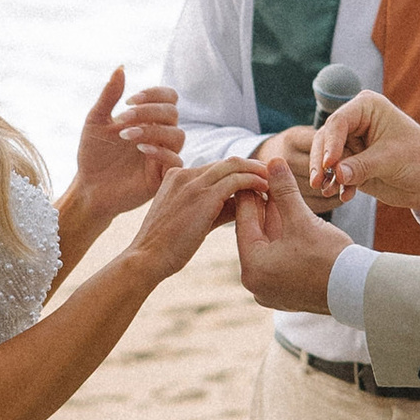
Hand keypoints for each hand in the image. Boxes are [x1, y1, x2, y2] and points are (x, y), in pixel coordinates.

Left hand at [76, 69, 176, 222]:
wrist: (88, 187)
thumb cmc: (93, 154)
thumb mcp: (96, 121)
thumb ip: (109, 95)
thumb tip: (121, 67)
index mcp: (148, 119)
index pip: (169, 98)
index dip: (154, 94)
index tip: (129, 100)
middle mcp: (160, 135)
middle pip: (173, 114)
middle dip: (149, 112)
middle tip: (123, 119)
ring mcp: (163, 155)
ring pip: (178, 135)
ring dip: (153, 131)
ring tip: (127, 136)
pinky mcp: (163, 176)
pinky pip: (176, 160)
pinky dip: (161, 151)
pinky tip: (141, 150)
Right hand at [126, 155, 260, 283]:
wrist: (146, 258)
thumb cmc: (166, 247)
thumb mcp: (189, 220)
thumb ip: (213, 208)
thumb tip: (240, 205)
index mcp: (176, 177)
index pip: (215, 168)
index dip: (238, 171)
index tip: (257, 179)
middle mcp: (184, 174)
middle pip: (227, 162)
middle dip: (252, 167)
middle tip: (272, 176)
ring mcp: (192, 183)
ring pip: (234, 166)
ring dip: (257, 172)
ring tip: (273, 182)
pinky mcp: (203, 195)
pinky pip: (236, 180)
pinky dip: (253, 182)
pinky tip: (266, 190)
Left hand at [234, 156, 353, 315]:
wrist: (359, 290)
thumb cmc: (330, 257)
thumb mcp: (302, 219)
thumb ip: (284, 190)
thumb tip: (273, 161)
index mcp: (253, 268)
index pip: (244, 223)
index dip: (250, 194)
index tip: (252, 175)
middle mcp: (257, 284)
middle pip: (255, 235)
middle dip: (263, 207)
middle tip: (265, 181)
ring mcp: (272, 291)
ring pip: (268, 247)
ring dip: (274, 221)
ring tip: (278, 194)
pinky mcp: (287, 293)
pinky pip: (279, 259)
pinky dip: (283, 239)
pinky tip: (290, 217)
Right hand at [310, 89, 419, 224]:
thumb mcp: (391, 159)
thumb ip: (362, 166)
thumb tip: (336, 174)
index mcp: (366, 108)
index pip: (338, 122)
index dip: (330, 144)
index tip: (329, 164)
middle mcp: (356, 123)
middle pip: (326, 139)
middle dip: (322, 162)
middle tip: (318, 182)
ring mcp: (353, 144)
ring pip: (327, 158)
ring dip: (327, 176)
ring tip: (330, 191)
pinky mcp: (353, 164)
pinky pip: (336, 174)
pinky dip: (338, 185)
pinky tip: (345, 196)